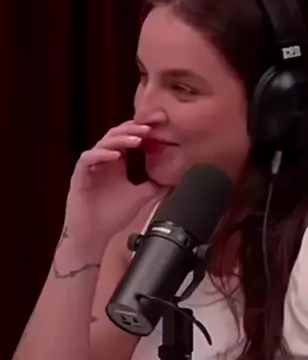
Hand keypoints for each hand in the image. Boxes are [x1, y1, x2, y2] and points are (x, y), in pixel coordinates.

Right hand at [64, 121, 161, 248]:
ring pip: (104, 142)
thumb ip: (155, 186)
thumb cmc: (111, 216)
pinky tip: (116, 155)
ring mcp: (91, 166)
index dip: (142, 129)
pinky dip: (102, 155)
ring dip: (121, 139)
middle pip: (117, 134)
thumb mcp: (140, 197)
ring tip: (138, 138)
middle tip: (150, 126)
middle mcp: (103, 160)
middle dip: (134, 128)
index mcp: (117, 162)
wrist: (94, 235)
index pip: (129, 138)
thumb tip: (175, 180)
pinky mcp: (79, 175)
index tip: (160, 124)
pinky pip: (88, 159)